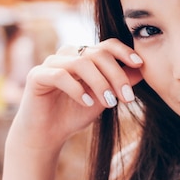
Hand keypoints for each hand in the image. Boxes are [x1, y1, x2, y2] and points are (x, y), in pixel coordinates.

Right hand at [7, 38, 143, 153]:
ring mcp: (51, 63)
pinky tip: (87, 103)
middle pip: (98, 54)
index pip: (107, 45)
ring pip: (81, 63)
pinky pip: (60, 75)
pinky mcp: (37, 76)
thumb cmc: (76, 113)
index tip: (140, 65)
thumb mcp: (104, 98)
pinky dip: (77, 89)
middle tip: (127, 97)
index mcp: (85, 56)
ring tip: (110, 103)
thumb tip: (143, 70)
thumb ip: (120, 83)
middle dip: (117, 75)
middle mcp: (68, 54)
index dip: (125, 52)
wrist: (48, 134)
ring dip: (100, 83)